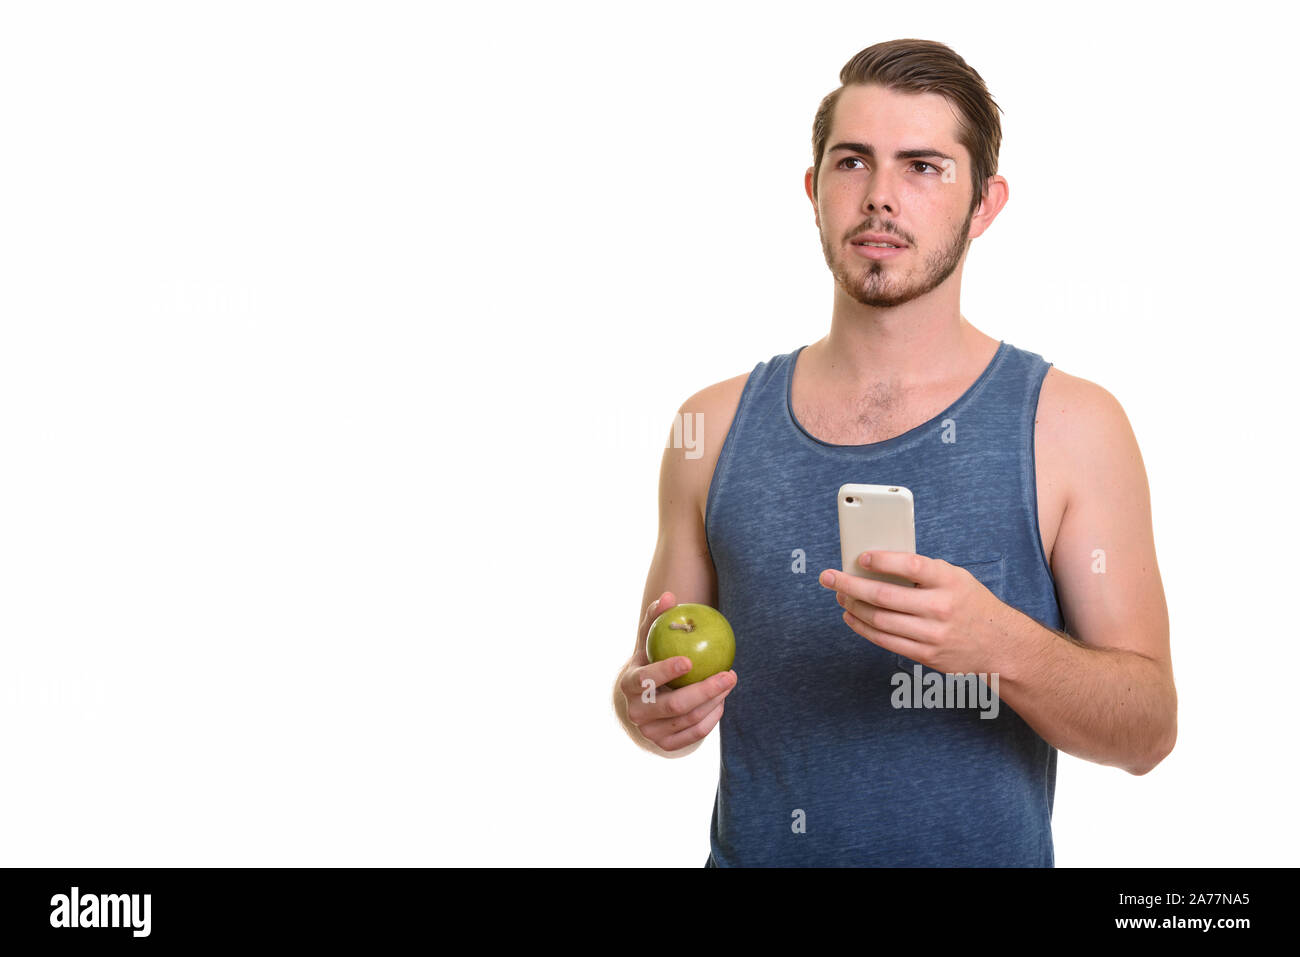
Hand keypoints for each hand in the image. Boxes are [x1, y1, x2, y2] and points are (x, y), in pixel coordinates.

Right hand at [617, 592, 737, 751]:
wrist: (642, 700)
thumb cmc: (650, 661)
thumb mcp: (649, 641)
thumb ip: (656, 619)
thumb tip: (669, 596)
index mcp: (629, 685)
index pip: (647, 680)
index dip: (667, 671)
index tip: (691, 660)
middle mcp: (636, 713)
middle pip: (674, 705)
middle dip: (705, 690)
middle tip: (729, 674)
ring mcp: (650, 733)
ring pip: (689, 719)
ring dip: (715, 701)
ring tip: (729, 681)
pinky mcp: (665, 745)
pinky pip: (695, 734)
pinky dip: (712, 718)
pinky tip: (722, 700)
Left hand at [818, 551, 1008, 674]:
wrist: (1001, 646)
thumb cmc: (971, 605)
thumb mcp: (957, 578)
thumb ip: (924, 571)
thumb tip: (879, 564)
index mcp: (950, 581)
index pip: (911, 566)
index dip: (883, 561)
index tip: (861, 557)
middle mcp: (941, 608)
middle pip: (884, 597)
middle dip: (850, 585)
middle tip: (829, 577)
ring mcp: (932, 635)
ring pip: (879, 621)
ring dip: (852, 607)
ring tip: (840, 596)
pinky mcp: (926, 655)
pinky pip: (885, 641)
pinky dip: (863, 628)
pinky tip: (851, 617)